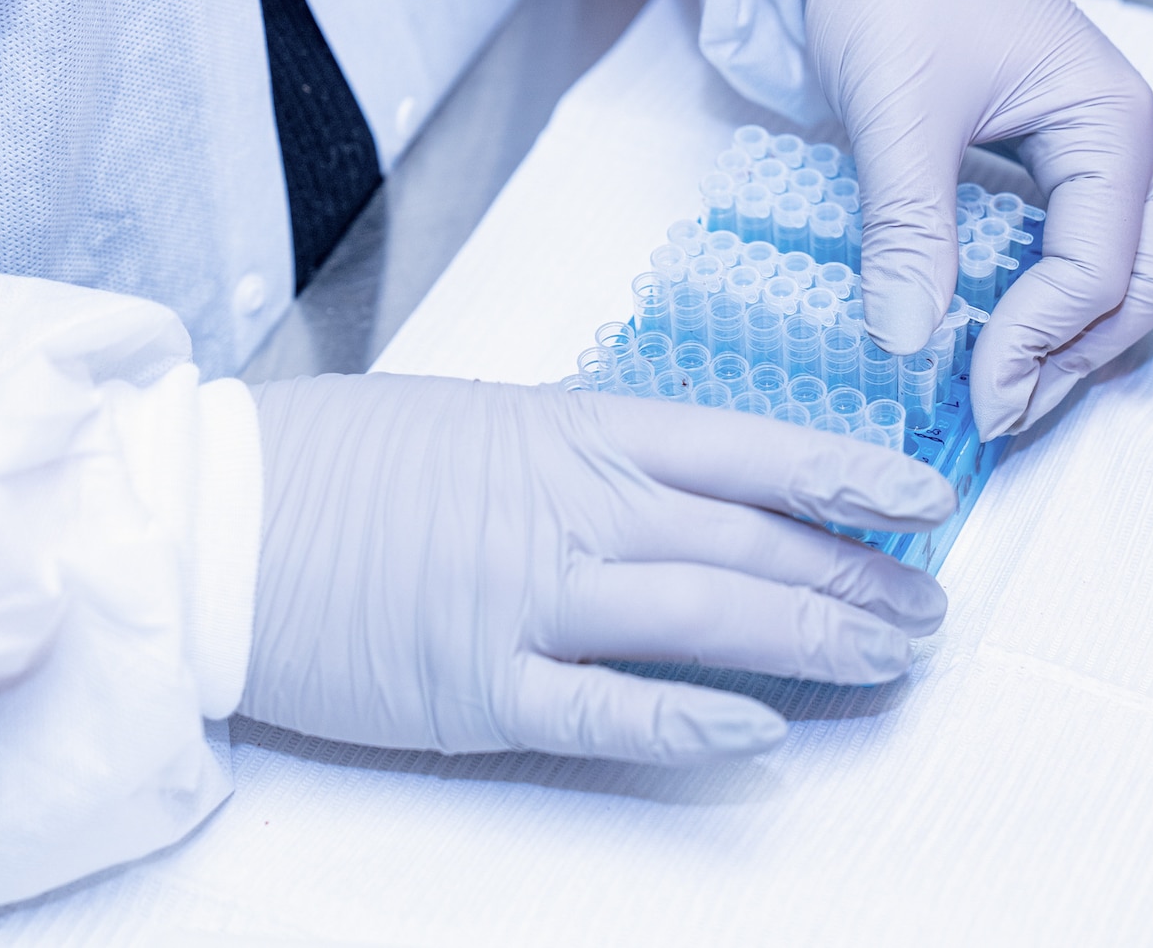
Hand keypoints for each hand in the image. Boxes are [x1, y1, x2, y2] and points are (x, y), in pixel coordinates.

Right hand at [240, 375, 954, 764]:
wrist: (222, 517)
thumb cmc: (351, 459)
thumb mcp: (490, 418)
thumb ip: (595, 449)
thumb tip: (693, 482)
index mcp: (576, 430)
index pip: (746, 447)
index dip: (845, 473)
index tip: (924, 498)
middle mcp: (569, 510)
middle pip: (747, 541)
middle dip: (854, 574)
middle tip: (930, 607)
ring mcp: (527, 599)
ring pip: (701, 619)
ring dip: (808, 641)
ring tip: (888, 660)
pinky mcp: (478, 685)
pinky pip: (604, 710)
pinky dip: (687, 723)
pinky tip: (761, 733)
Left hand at [802, 0, 1152, 434]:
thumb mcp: (895, 109)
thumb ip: (909, 227)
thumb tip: (913, 343)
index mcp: (1106, 124)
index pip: (1099, 274)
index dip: (1036, 346)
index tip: (973, 394)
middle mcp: (1133, 131)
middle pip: (1152, 278)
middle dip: (1090, 356)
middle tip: (1007, 412)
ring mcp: (1114, 128)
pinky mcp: (1080, 126)